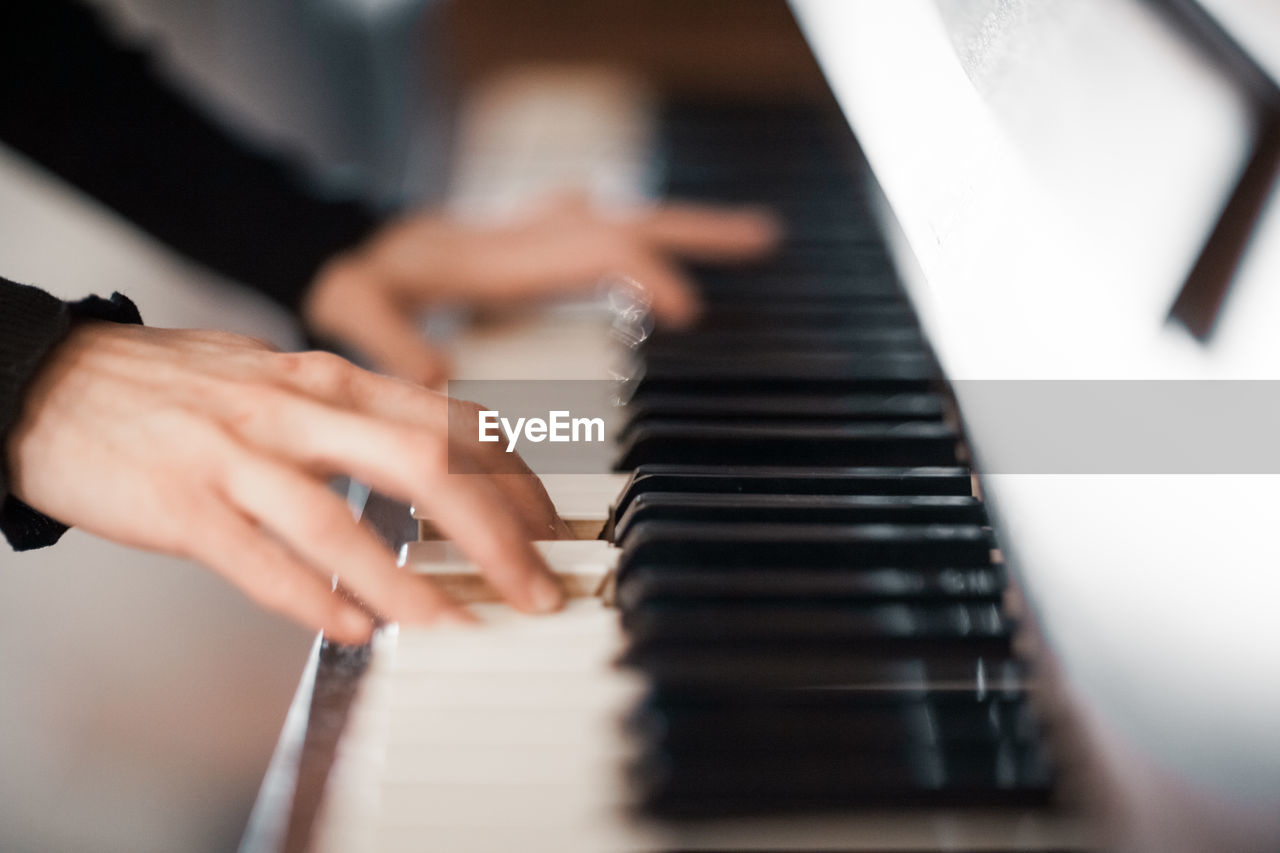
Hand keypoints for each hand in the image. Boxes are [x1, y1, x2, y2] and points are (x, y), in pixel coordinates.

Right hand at [4, 322, 570, 643]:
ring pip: (342, 520)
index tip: (550, 530)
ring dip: (413, 583)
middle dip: (497, 534)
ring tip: (464, 628)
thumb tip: (434, 452)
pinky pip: (257, 560)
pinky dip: (312, 598)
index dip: (515, 481)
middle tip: (537, 591)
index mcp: (330, 381)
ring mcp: (237, 456)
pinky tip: (356, 630)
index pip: (451, 423)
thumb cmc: (178, 387)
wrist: (54, 378)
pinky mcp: (182, 504)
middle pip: (424, 466)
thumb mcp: (283, 379)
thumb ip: (355, 414)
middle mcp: (295, 410)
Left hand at [302, 194, 780, 384]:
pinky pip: (598, 235)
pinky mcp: (529, 248)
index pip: (596, 251)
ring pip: (624, 223)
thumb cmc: (349, 276)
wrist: (332, 241)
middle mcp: (527, 240)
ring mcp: (532, 239)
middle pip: (630, 224)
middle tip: (766, 238)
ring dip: (685, 230)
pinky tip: (657, 252)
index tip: (686, 310)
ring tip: (750, 238)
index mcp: (501, 256)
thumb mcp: (352, 304)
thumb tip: (436, 375)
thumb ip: (384, 336)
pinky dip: (641, 240)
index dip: (645, 275)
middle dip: (700, 233)